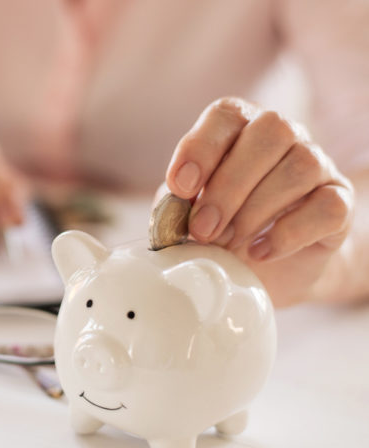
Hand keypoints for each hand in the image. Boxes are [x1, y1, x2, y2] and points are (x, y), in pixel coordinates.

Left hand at [164, 97, 353, 305]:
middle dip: (228, 186)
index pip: (228, 113)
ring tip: (228, 244)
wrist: (266, 270)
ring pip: (301, 166)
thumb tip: (170, 209)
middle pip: (271, 132)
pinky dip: (288, 232)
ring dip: (255, 211)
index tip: (180, 187)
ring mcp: (318, 166)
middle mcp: (285, 136)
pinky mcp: (340, 203)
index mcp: (241, 128)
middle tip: (202, 230)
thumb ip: (175, 205)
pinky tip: (259, 251)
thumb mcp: (187, 215)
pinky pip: (327, 206)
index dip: (201, 147)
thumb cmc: (219, 231)